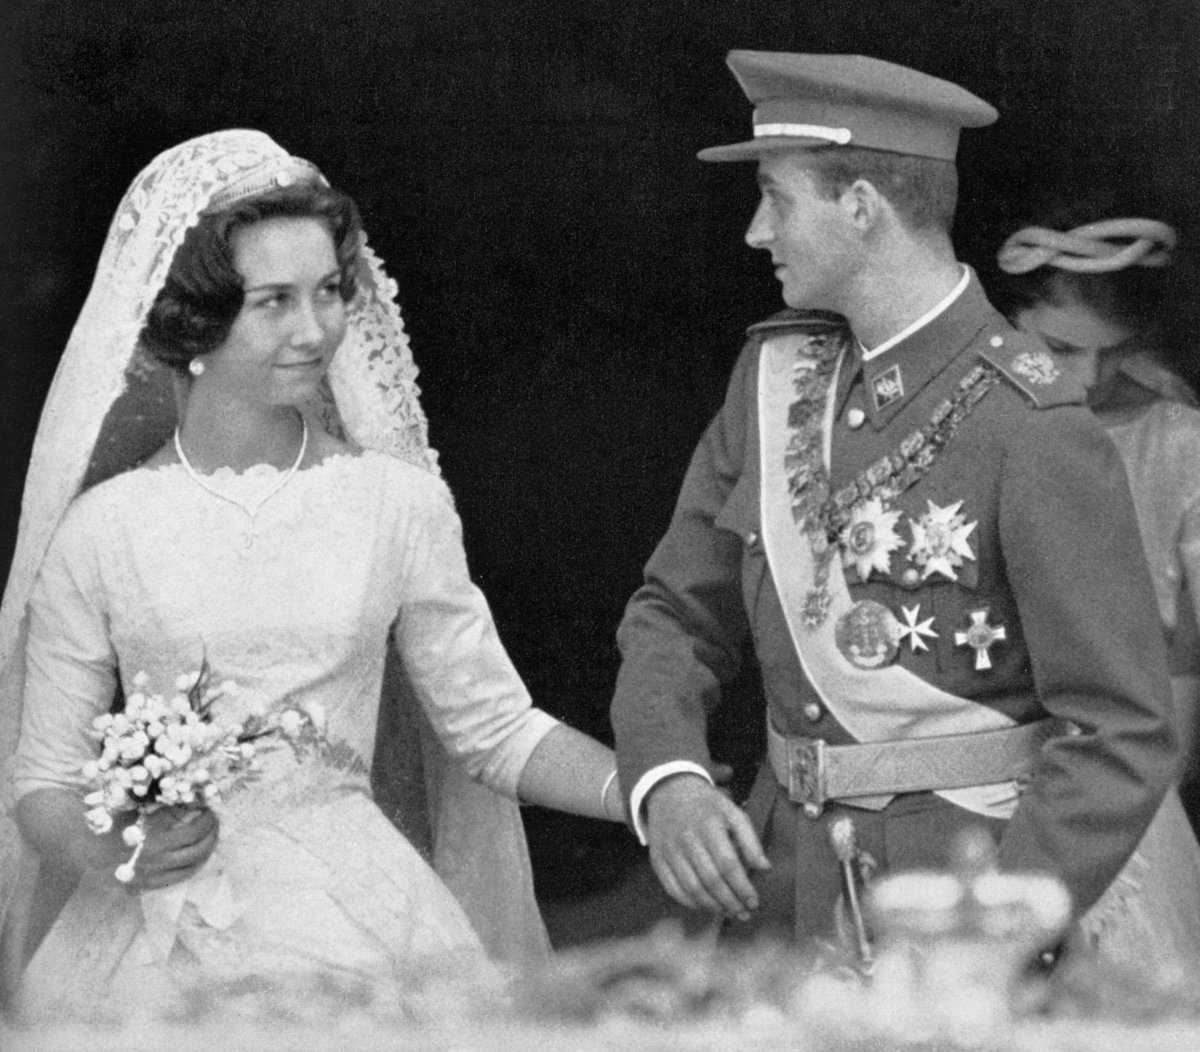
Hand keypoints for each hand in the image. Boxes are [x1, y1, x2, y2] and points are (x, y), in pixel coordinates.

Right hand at [110, 807, 219, 890]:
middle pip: (197, 845)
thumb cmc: (114, 824)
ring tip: (212, 835)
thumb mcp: (138, 808)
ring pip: (193, 862)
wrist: (90, 851)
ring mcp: (154, 872)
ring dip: (208, 847)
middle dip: (211, 831)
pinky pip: (182, 875)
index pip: (191, 826)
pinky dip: (195, 863)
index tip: (208, 808)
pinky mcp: (150, 884)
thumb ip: (166, 806)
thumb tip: (194, 800)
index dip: (204, 816)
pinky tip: (200, 853)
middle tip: (215, 820)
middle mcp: (156, 855)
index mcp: (152, 834)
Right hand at [643, 774, 769, 920]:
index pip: (728, 864)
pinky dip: (691, 904)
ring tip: (729, 913)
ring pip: (692, 888)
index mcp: (708, 824)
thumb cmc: (706, 806)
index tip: (754, 901)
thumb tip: (765, 868)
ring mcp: (669, 851)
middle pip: (711, 879)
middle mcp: (686, 838)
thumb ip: (750, 839)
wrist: (669, 793)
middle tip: (744, 913)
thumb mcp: (732, 812)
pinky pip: (673, 889)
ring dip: (713, 907)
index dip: (742, 886)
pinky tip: (707, 907)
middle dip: (731, 902)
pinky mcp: (658, 860)